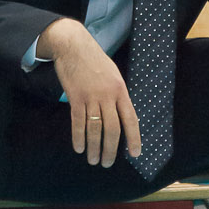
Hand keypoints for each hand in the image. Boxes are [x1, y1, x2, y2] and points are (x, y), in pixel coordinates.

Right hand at [37, 18, 140, 167]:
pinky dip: (78, 138)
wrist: (73, 46)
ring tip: (93, 160)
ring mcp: (91, 96)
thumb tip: (123, 116)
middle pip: (112, 129)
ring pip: (95, 129)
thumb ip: (117, 95)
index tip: (135, 154)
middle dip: (110, 150)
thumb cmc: (94, 61)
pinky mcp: (75, 97)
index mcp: (121, 90)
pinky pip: (78, 122)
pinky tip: (79, 148)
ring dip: (94, 148)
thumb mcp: (113, 75)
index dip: (134, 138)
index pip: (131, 119)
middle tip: (107, 163)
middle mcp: (108, 95)